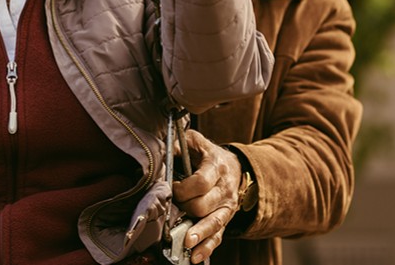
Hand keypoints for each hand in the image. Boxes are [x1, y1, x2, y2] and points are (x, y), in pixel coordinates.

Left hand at [172, 129, 242, 262]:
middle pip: (203, 205)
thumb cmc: (207, 154)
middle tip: (174, 205)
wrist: (234, 166)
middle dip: (185, 208)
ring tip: (186, 243)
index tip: (171, 187)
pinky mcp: (225, 219)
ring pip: (214, 223)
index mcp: (216, 167)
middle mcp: (225, 189)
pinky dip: (207, 248)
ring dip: (198, 234)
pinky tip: (195, 256)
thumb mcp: (195, 142)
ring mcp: (227, 207)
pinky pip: (218, 236)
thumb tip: (160, 155)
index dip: (183, 188)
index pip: (200, 182)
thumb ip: (178, 145)